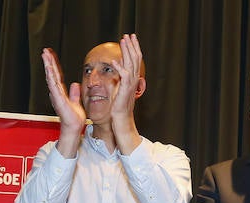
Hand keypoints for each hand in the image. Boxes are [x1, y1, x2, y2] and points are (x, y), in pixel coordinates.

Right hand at [42, 47, 85, 156]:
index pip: (57, 75)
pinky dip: (51, 77)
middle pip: (52, 74)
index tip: (51, 55)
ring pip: (51, 77)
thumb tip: (75, 84)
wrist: (74, 127)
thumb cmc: (74, 117)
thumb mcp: (76, 101)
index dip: (54, 65)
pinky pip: (54, 86)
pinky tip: (49, 69)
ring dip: (48, 66)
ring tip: (45, 56)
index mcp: (60, 92)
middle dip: (48, 62)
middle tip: (45, 51)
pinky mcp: (58, 99)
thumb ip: (74, 93)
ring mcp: (56, 95)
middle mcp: (56, 92)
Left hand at [109, 33, 143, 153]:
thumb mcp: (119, 89)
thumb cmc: (119, 108)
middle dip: (132, 46)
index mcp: (131, 80)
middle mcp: (133, 81)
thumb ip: (120, 77)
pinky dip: (119, 68)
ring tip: (124, 41)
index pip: (134, 61)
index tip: (130, 39)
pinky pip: (124, 77)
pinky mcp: (124, 91)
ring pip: (131, 65)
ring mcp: (129, 86)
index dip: (132, 49)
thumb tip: (118, 65)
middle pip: (135, 60)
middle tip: (129, 35)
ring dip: (127, 52)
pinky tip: (114, 60)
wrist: (121, 121)